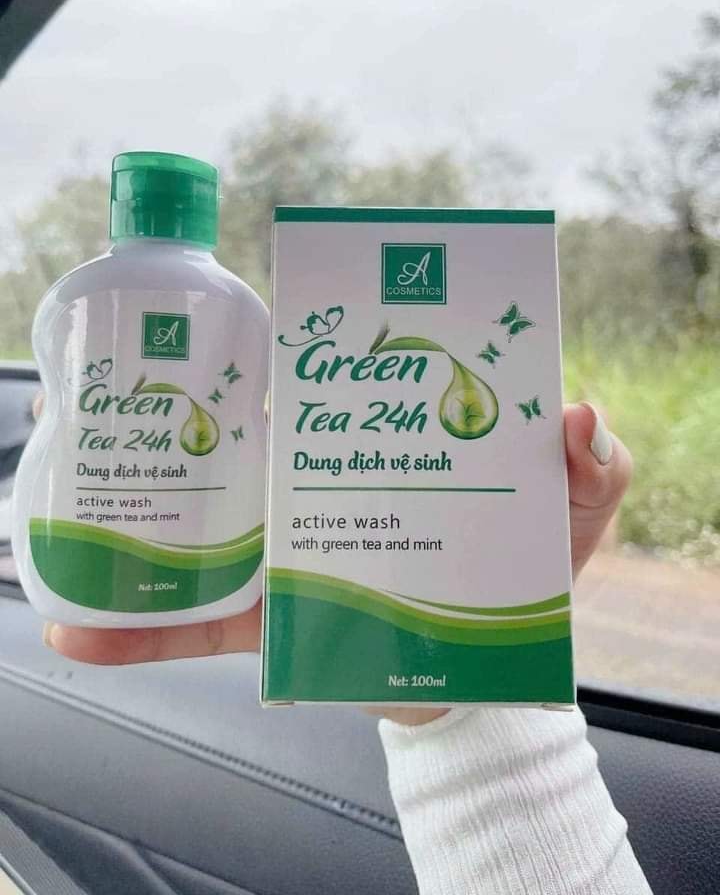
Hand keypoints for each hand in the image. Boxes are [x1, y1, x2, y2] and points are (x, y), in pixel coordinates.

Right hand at [42, 402, 630, 724]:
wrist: (487, 679)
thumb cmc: (529, 576)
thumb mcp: (574, 516)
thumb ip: (595, 466)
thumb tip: (574, 411)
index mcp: (378, 447)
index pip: (324, 387)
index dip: (286, 351)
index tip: (248, 327)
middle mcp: (321, 487)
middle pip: (243, 444)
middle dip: (188, 418)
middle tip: (146, 400)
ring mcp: (288, 552)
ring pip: (200, 529)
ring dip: (135, 520)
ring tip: (73, 509)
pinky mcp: (271, 621)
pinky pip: (196, 627)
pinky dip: (136, 637)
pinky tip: (76, 640)